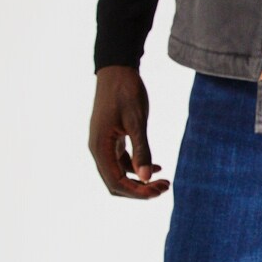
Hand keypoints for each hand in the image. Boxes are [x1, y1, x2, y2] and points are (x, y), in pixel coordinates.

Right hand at [90, 65, 170, 197]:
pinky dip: (138, 166)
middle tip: (164, 187)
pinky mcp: (111, 138)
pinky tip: (157, 166)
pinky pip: (122, 161)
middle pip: (116, 183)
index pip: (115, 182)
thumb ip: (141, 150)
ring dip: (140, 180)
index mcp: (99, 147)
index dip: (137, 192)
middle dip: (139, 189)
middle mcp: (98, 149)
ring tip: (164, 180)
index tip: (158, 190)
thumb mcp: (137, 122)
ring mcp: (103, 144)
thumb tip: (146, 178)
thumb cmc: (126, 92)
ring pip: (119, 173)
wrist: (117, 69)